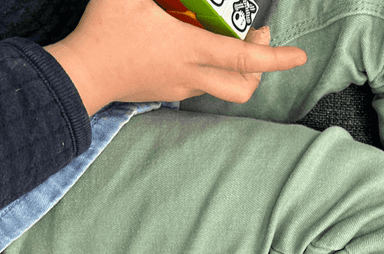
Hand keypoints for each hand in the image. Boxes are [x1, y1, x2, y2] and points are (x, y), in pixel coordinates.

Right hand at [44, 0, 306, 116]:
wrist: (84, 73)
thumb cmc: (104, 30)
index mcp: (190, 49)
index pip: (244, 58)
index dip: (276, 58)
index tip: (299, 56)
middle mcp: (193, 75)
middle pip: (244, 86)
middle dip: (262, 67)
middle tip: (258, 39)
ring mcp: (183, 88)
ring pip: (226, 88)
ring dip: (239, 69)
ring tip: (232, 41)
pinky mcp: (171, 94)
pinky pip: (204, 86)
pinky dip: (215, 71)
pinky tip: (201, 50)